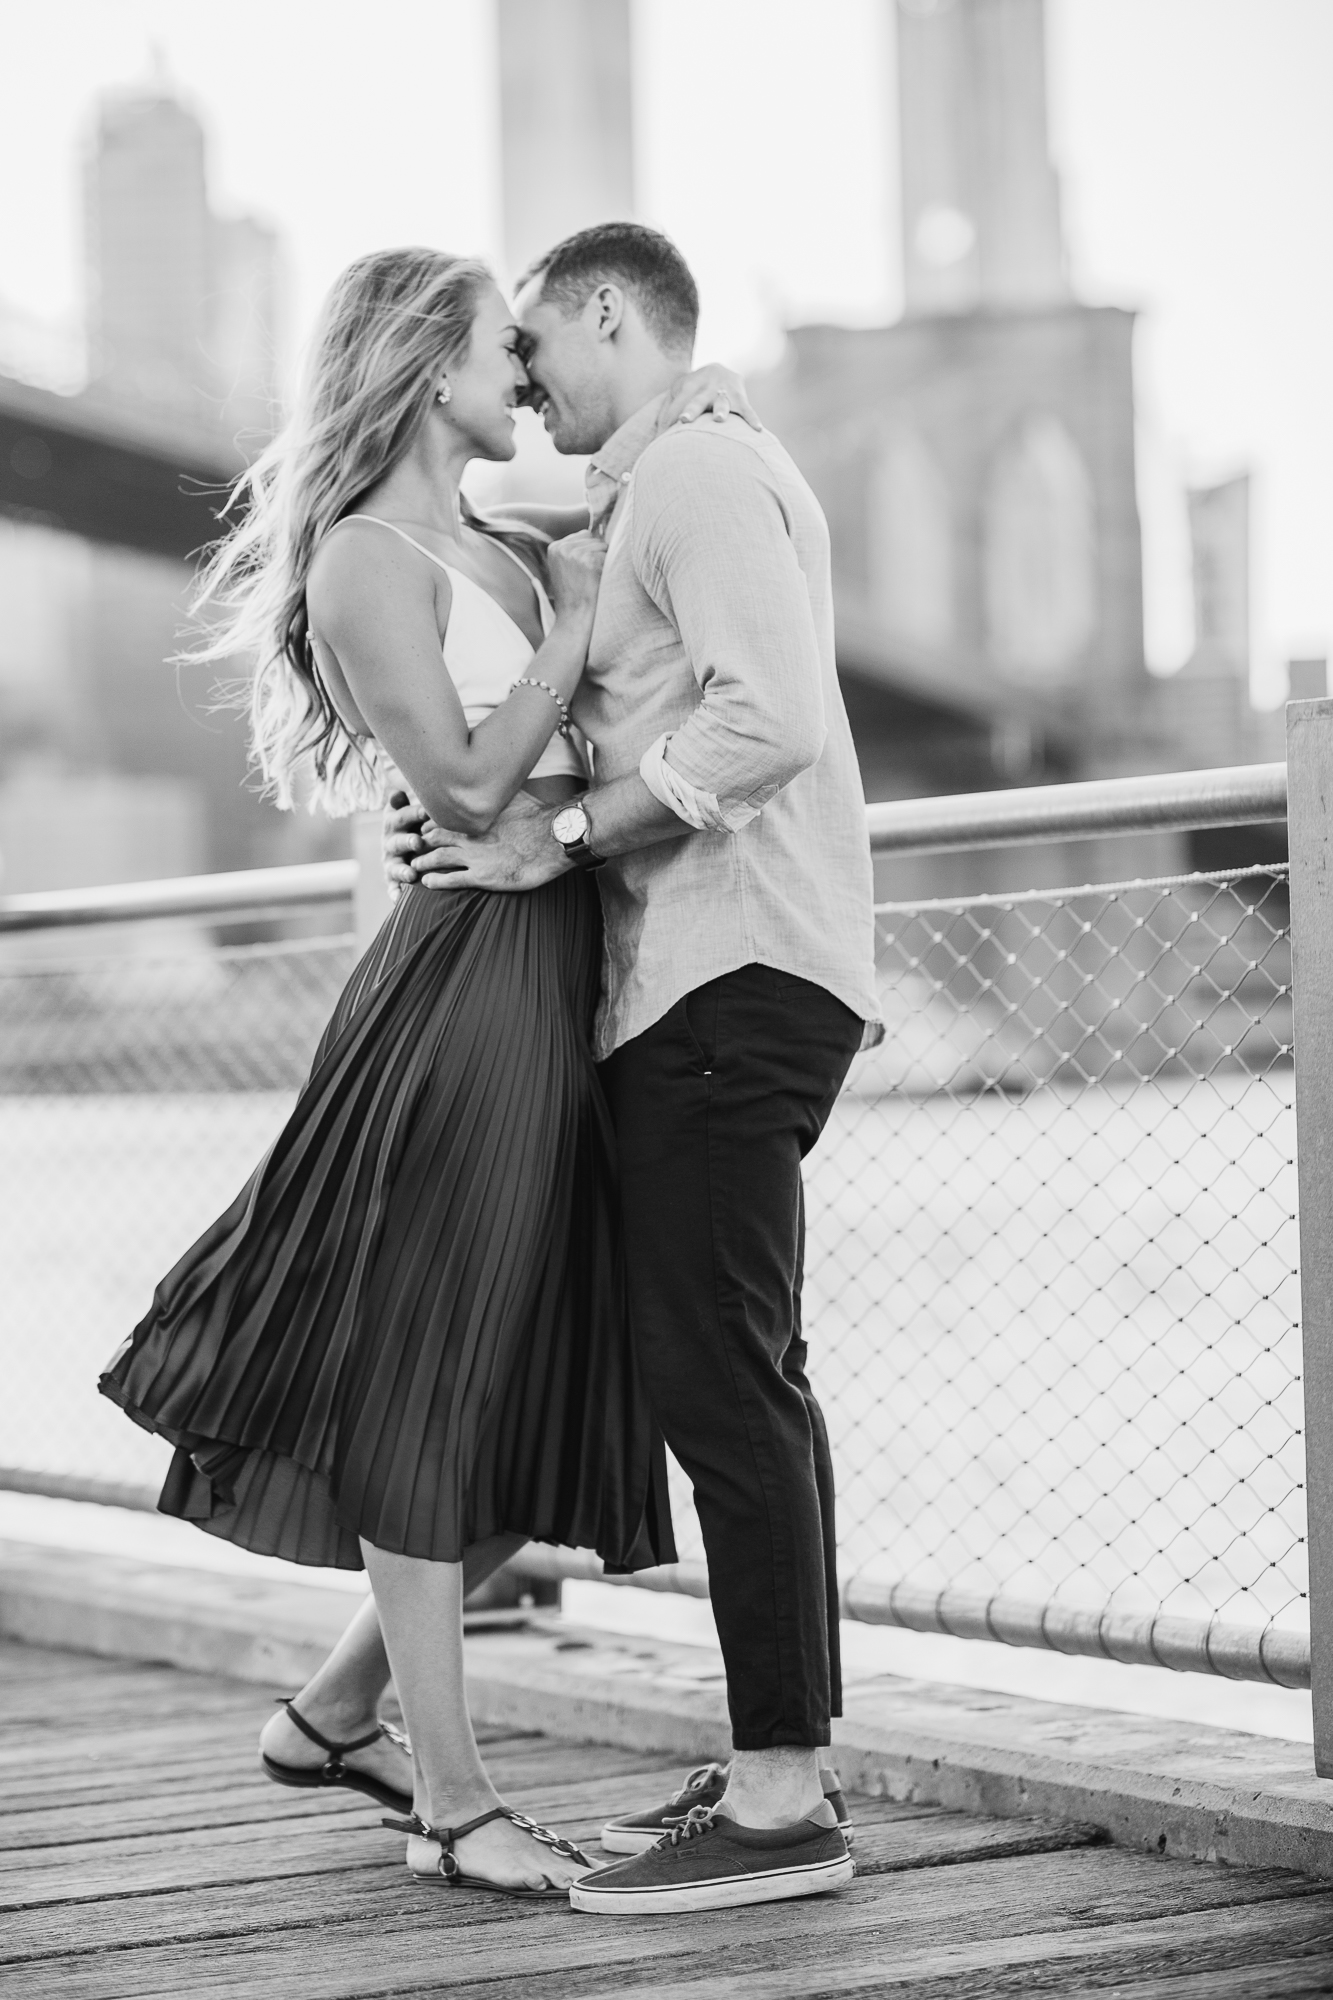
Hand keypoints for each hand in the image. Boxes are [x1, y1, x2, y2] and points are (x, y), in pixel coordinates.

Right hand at [383, 789, 427, 886]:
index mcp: (394, 822)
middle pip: (398, 841)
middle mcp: (391, 841)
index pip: (402, 816)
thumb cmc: (413, 820)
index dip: (413, 813)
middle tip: (418, 842)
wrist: (403, 842)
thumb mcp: (406, 806)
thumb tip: (397, 790)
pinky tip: (399, 900)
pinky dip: (394, 893)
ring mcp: (391, 861)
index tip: (426, 811)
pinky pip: (392, 887)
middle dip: (408, 842)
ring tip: (411, 874)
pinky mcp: (391, 878)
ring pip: (395, 866)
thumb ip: (404, 799)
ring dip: (402, 870)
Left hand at [411, 792, 565, 893]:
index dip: (429, 819)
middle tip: (414, 843)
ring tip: (414, 865)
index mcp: (475, 815)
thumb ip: (500, 790)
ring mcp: (473, 856)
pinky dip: (436, 881)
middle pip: (435, 836)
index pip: (442, 814)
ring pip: (438, 858)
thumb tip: (498, 775)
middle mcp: (469, 834)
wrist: (552, 839)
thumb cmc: (538, 815)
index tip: (423, 822)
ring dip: (423, 861)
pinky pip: (451, 880)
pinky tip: (426, 883)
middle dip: (422, 840)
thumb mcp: (515, 794)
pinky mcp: (482, 877)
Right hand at [545, 529, 606, 621]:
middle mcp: (563, 547)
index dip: (589, 552)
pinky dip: (607, 568)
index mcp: (554, 547)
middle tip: (586, 578)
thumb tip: (595, 531)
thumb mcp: (565, 568)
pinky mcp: (589, 560)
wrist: (574, 617)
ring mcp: (575, 553)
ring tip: (591, 580)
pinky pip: (609, 556)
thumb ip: (574, 549)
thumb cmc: (574, 595)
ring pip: (603, 546)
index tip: (581, 571)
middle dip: (596, 555)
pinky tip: (597, 581)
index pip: (584, 535)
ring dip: (603, 562)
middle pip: (594, 538)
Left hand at [658, 364, 760, 431]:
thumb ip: (667, 413)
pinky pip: (747, 409)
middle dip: (691, 410)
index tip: (661, 439)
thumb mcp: (678, 394)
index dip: (668, 420)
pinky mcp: (740, 395)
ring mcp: (725, 390)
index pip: (676, 404)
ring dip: (721, 410)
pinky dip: (752, 418)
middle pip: (697, 399)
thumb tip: (655, 440)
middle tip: (683, 420)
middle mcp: (706, 385)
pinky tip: (757, 430)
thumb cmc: (693, 390)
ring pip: (722, 402)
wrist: (717, 369)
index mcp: (689, 384)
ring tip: (719, 420)